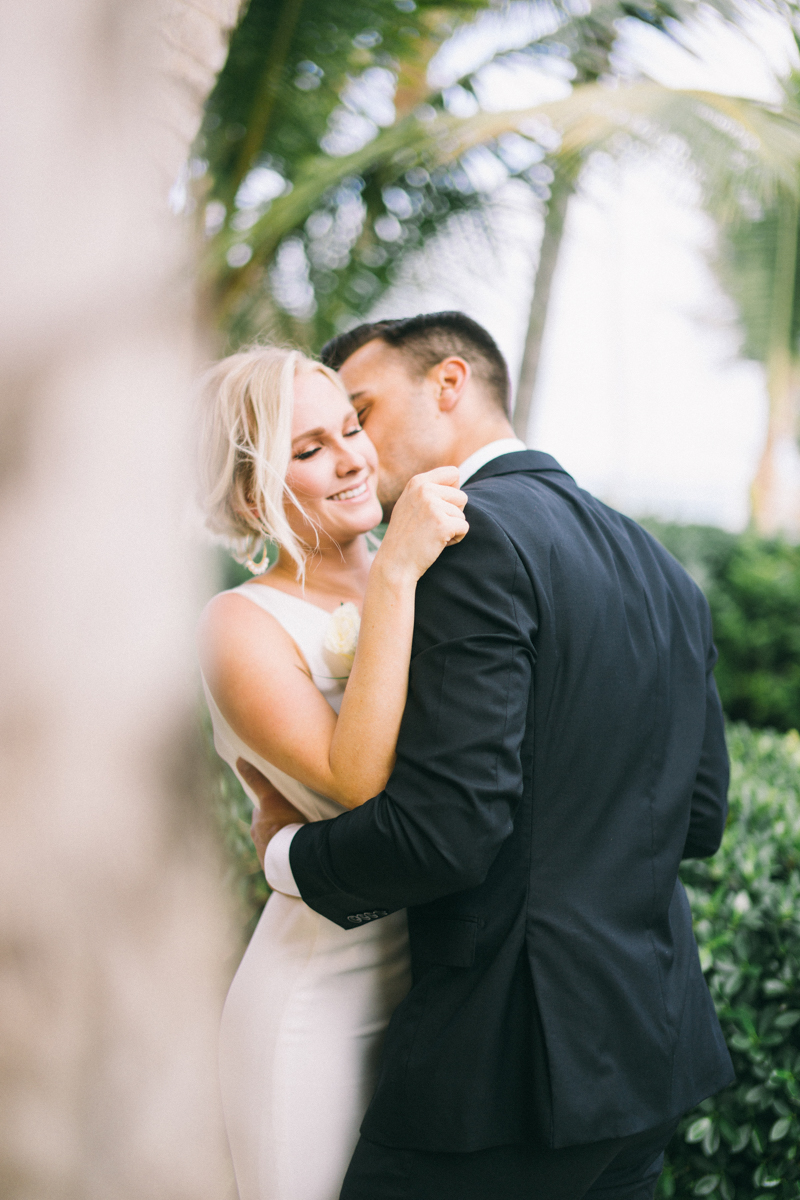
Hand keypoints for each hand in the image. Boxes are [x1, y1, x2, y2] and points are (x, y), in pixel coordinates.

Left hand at [237, 758, 306, 869]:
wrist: (294, 859)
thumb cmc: (283, 825)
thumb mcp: (271, 797)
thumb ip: (256, 779)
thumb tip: (238, 759)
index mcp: (258, 828)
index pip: (263, 814)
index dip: (272, 809)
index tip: (282, 806)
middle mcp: (260, 845)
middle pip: (270, 832)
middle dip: (279, 828)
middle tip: (296, 822)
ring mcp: (270, 862)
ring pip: (278, 849)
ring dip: (287, 845)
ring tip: (302, 841)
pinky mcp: (281, 877)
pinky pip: (287, 865)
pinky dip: (293, 860)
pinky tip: (304, 857)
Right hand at [375, 466, 468, 583]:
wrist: (394, 564)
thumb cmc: (405, 536)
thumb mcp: (409, 503)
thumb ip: (428, 489)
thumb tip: (456, 475)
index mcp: (417, 482)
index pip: (453, 473)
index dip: (453, 492)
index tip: (439, 507)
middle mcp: (424, 490)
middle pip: (461, 496)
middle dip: (453, 513)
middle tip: (432, 526)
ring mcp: (432, 506)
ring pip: (462, 514)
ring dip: (452, 527)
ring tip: (431, 535)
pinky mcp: (442, 524)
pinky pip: (464, 528)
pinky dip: (456, 538)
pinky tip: (438, 543)